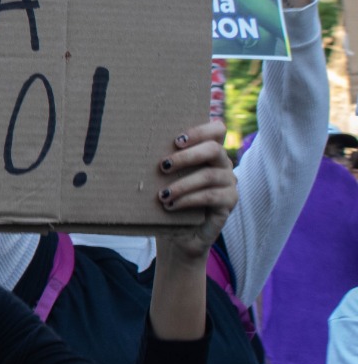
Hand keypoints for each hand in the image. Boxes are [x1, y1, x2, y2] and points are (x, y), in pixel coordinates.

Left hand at [155, 120, 235, 260]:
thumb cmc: (169, 199)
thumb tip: (134, 150)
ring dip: (182, 184)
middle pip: (214, 148)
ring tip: (162, 195)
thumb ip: (163, 163)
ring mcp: (229, 182)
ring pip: (209, 175)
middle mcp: (222, 164)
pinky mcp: (229, 201)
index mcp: (209, 152)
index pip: (216, 130)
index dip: (200, 131)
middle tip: (162, 166)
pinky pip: (211, 196)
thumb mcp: (164, 179)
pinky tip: (171, 206)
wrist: (178, 234)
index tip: (176, 141)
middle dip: (186, 156)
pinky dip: (188, 200)